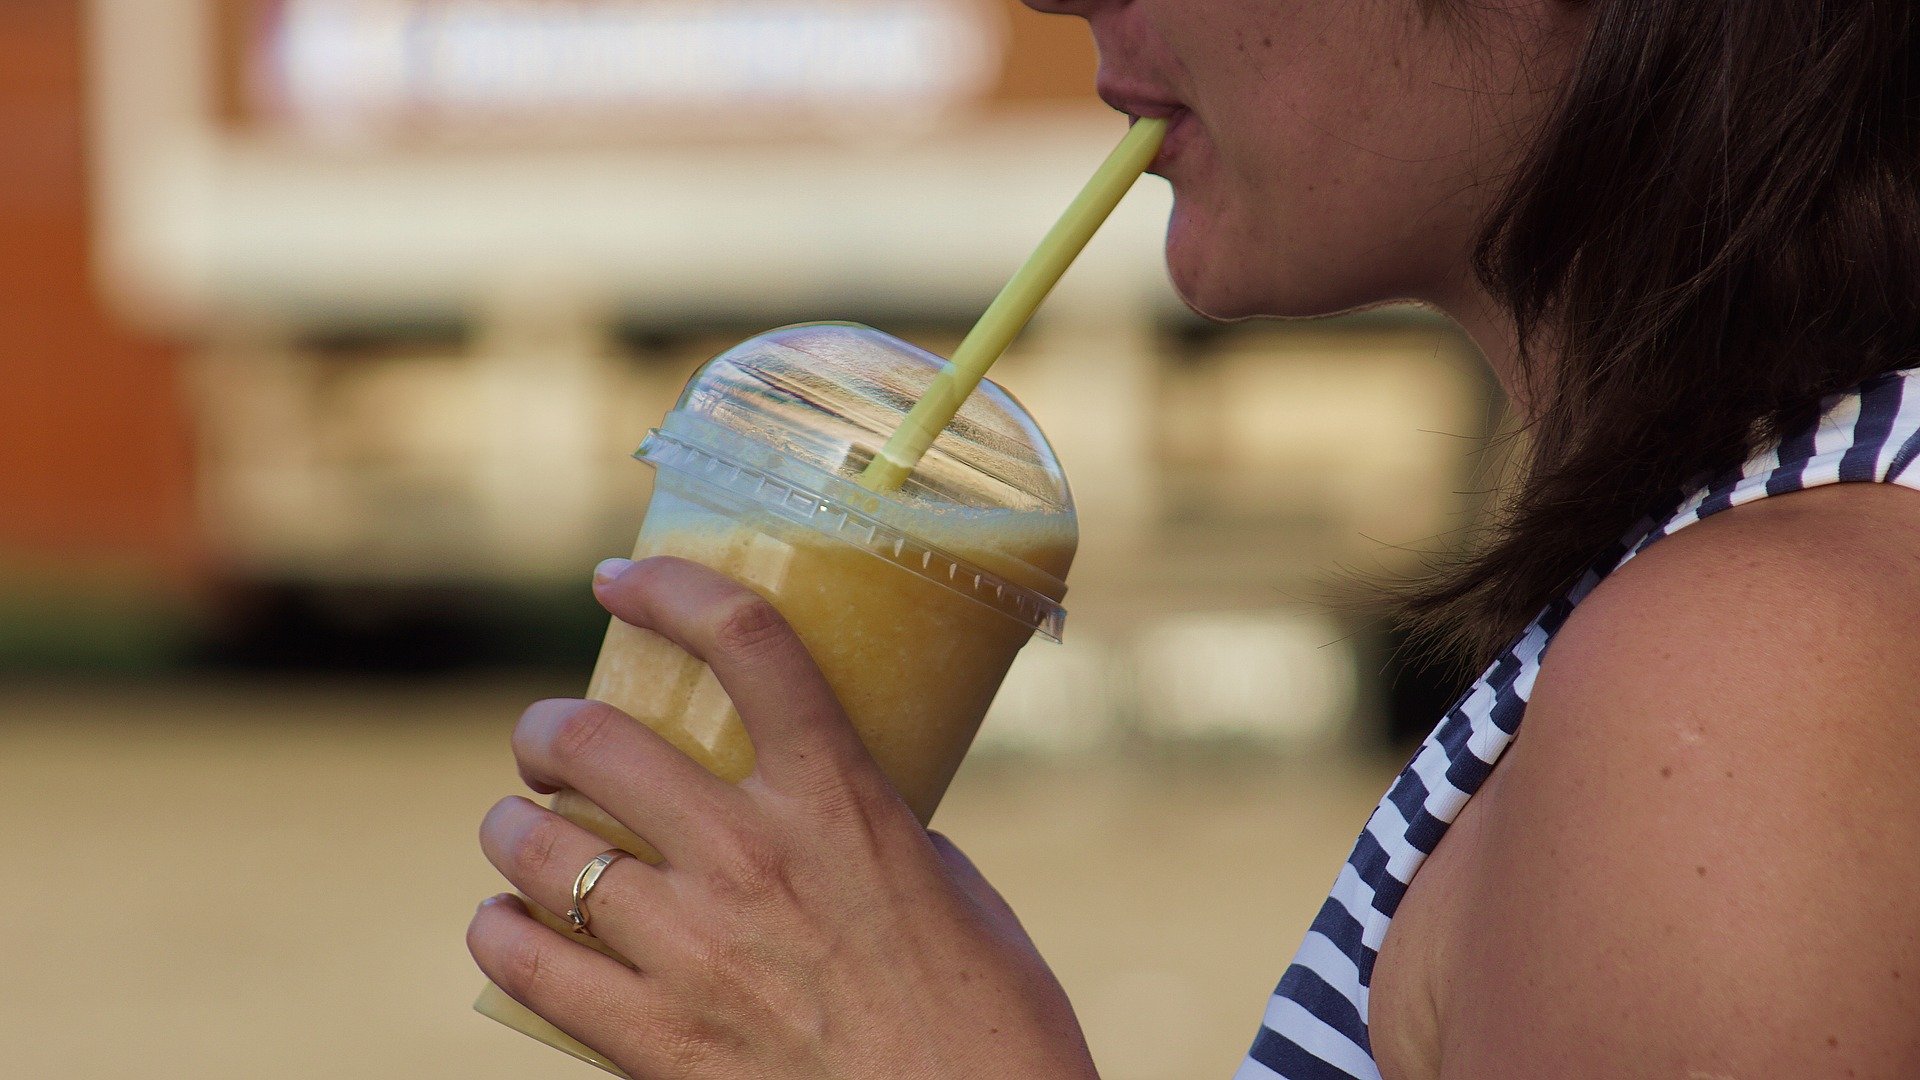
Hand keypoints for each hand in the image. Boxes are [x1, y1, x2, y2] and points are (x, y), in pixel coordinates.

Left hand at [467, 556, 1098, 1079]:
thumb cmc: (988, 1019)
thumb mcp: (947, 885)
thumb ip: (866, 829)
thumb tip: (810, 803)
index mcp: (840, 800)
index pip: (746, 641)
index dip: (670, 587)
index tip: (621, 582)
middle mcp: (752, 857)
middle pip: (595, 739)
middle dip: (549, 728)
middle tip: (553, 742)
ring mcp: (693, 949)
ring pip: (537, 845)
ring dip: (514, 826)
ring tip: (524, 832)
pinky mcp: (651, 1041)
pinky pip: (522, 957)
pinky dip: (502, 928)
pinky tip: (513, 923)